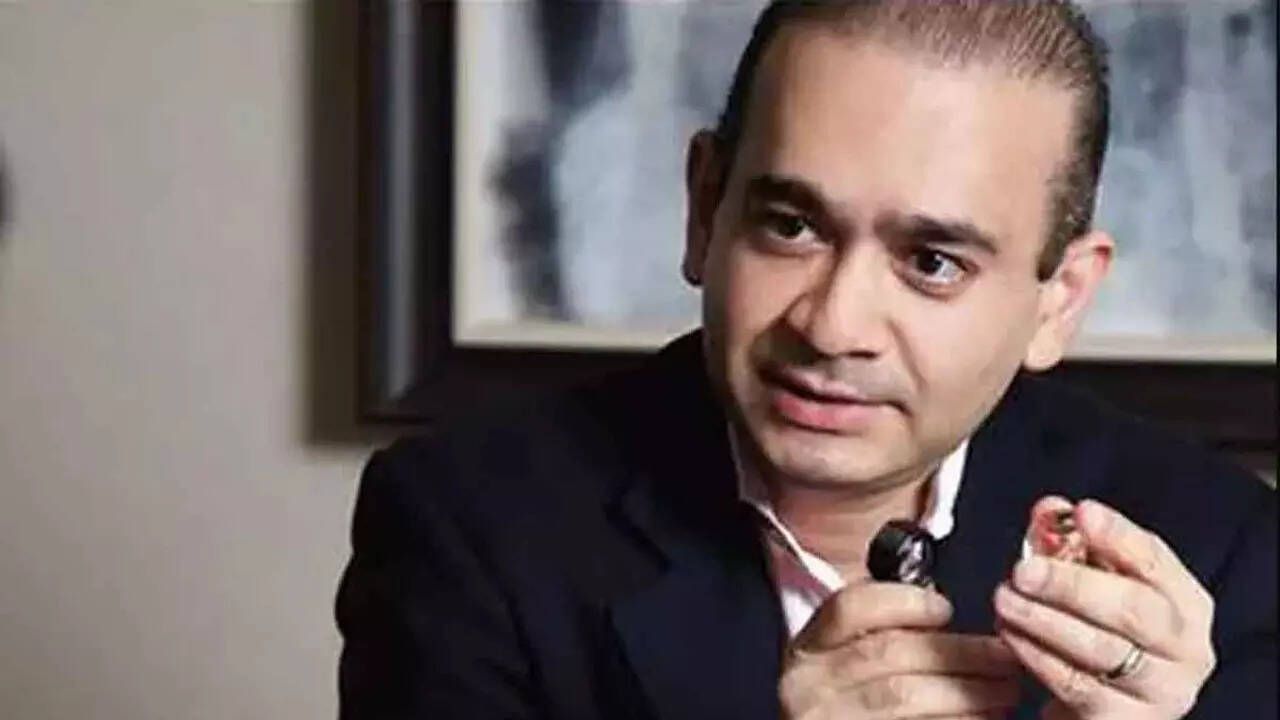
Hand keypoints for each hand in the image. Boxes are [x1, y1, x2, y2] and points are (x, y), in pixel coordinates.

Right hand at [781, 581, 1021, 718]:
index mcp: (807, 653)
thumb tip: (943, 620)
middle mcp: (809, 687)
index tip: (946, 609)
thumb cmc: (849, 712)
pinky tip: (983, 719)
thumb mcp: (843, 673)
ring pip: (906, 696)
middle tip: (1004, 656)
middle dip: (958, 652)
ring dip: (967, 693)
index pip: (850, 608)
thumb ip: (880, 640)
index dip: (903, 603)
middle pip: (890, 652)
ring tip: (1004, 691)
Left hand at [994, 498, 1216, 718]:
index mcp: (1184, 604)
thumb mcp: (1096, 587)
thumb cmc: (1103, 635)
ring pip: (1101, 650)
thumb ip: (1074, 545)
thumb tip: (1048, 509)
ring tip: (1005, 599)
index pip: (1156, 561)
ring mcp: (1161, 691)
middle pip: (1134, 611)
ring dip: (1044, 619)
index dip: (1118, 535)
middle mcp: (1185, 650)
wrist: (1107, 708)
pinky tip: (1009, 634)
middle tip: (1023, 570)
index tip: (1081, 513)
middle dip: (1073, 585)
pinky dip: (1037, 655)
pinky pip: (1076, 685)